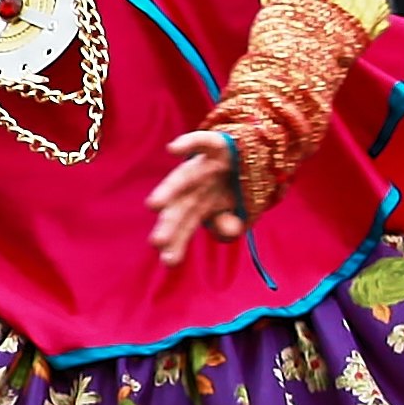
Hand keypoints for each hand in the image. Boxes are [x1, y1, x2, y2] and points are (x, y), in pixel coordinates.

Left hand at [147, 127, 247, 253]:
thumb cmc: (234, 189)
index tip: (169, 262)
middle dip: (169, 225)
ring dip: (169, 190)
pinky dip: (189, 143)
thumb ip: (228, 225)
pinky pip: (202, 142)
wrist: (251, 155)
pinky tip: (172, 149)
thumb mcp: (235, 213)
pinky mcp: (217, 146)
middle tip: (156, 242)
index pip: (184, 228)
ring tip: (152, 205)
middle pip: (179, 208)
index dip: (177, 244)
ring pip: (184, 178)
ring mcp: (204, 167)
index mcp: (197, 207)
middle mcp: (195, 188)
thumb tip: (231, 231)